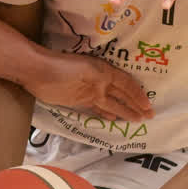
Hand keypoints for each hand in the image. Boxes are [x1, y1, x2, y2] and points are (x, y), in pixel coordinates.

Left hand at [24, 49, 152, 122]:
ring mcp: (90, 91)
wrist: (38, 72)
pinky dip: (108, 113)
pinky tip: (114, 119)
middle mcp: (100, 82)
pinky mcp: (80, 100)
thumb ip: (101, 80)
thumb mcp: (86, 71)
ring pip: (112, 103)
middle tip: (149, 116)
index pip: (127, 85)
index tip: (148, 106)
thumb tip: (113, 88)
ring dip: (125, 111)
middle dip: (136, 105)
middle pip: (122, 95)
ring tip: (138, 120)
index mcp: (105, 72)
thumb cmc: (61, 68)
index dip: (138, 95)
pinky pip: (98, 107)